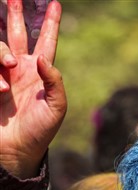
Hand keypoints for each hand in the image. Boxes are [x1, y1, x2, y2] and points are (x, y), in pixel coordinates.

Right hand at [0, 0, 64, 178]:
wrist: (16, 151)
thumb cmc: (40, 132)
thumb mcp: (57, 108)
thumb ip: (55, 81)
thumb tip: (43, 58)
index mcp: (40, 73)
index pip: (46, 42)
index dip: (50, 23)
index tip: (55, 4)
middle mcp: (20, 69)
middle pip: (17, 33)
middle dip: (16, 13)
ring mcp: (1, 74)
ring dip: (0, 55)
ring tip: (6, 80)